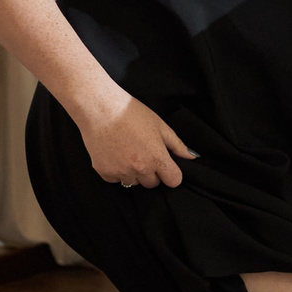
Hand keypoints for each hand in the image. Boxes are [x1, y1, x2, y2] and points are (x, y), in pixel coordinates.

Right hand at [76, 94, 196, 187]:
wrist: (99, 108)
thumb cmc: (131, 113)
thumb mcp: (160, 126)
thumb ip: (177, 145)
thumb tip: (191, 157)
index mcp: (156, 158)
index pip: (174, 181)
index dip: (172, 173)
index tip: (167, 166)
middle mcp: (139, 168)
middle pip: (153, 183)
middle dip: (152, 172)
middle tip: (144, 154)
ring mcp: (120, 172)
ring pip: (134, 183)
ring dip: (134, 173)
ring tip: (128, 152)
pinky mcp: (104, 172)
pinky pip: (116, 180)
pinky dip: (117, 171)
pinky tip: (115, 154)